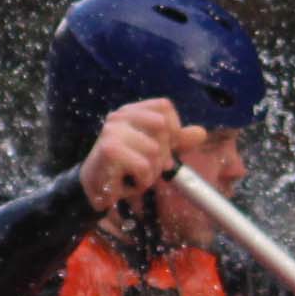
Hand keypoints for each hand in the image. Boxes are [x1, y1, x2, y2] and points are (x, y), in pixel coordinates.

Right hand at [78, 100, 204, 218]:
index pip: (164, 106)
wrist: (94, 189)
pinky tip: (131, 183)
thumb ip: (176, 141)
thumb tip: (201, 133)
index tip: (165, 147)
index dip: (172, 128)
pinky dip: (142, 180)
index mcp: (131, 112)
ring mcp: (113, 131)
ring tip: (138, 176)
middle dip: (163, 154)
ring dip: (152, 171)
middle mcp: (120, 116)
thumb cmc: (124, 168)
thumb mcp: (154, 152)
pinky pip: (144, 165)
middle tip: (149, 166)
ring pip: (155, 150)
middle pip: (162, 127)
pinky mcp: (110, 150)